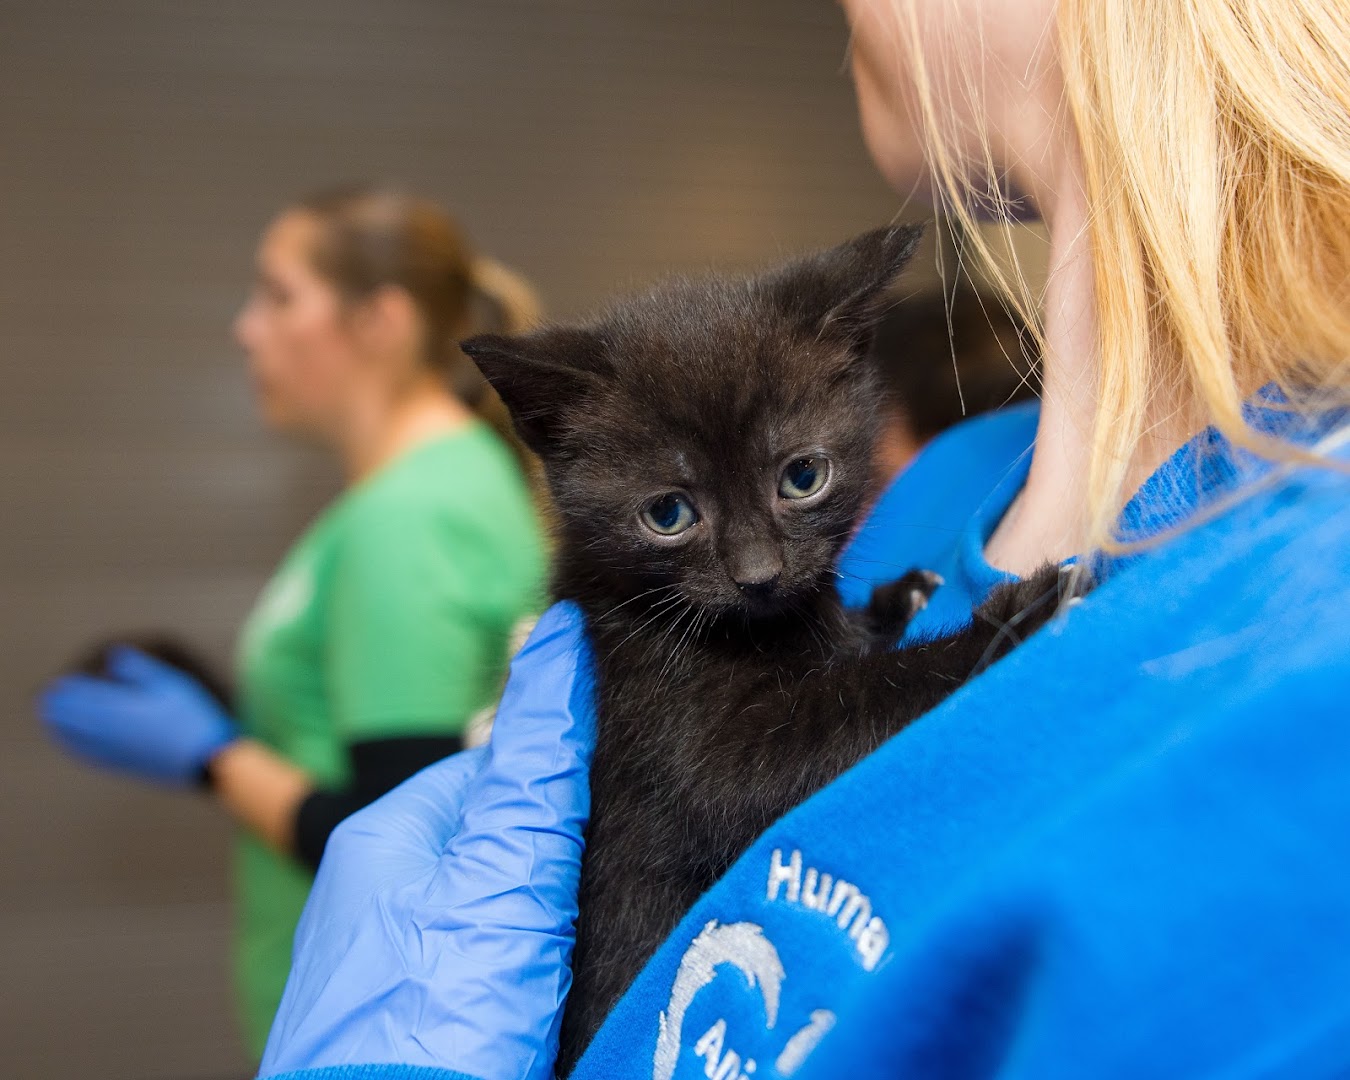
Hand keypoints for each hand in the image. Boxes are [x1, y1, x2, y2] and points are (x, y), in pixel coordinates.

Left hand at [39, 647, 237, 786]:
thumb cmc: (189, 717)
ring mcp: (111, 749)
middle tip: (50, 697)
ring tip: (51, 717)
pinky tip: (71, 744)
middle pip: (68, 718)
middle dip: (57, 706)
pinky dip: (71, 746)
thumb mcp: (169, 682)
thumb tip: (114, 655)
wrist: (202, 757)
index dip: (67, 688)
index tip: (60, 682)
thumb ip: (137, 668)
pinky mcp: (119, 763)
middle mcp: (106, 730)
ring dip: (59, 726)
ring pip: (71, 738)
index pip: (79, 696)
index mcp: (116, 708)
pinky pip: (85, 755)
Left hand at [260, 601, 596, 1079]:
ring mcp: (395, 965)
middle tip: (623, 872)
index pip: (495, 767)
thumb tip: (556, 637)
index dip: (564, 776)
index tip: (627, 793)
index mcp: (388, 836)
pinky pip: (488, 966)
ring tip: (603, 932)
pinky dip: (533, 970)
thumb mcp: (504, 869)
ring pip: (497, 906)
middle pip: (497, 838)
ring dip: (554, 915)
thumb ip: (535, 760)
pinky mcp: (421, 1022)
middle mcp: (380, 895)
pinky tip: (566, 987)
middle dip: (562, 849)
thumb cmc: (438, 1020)